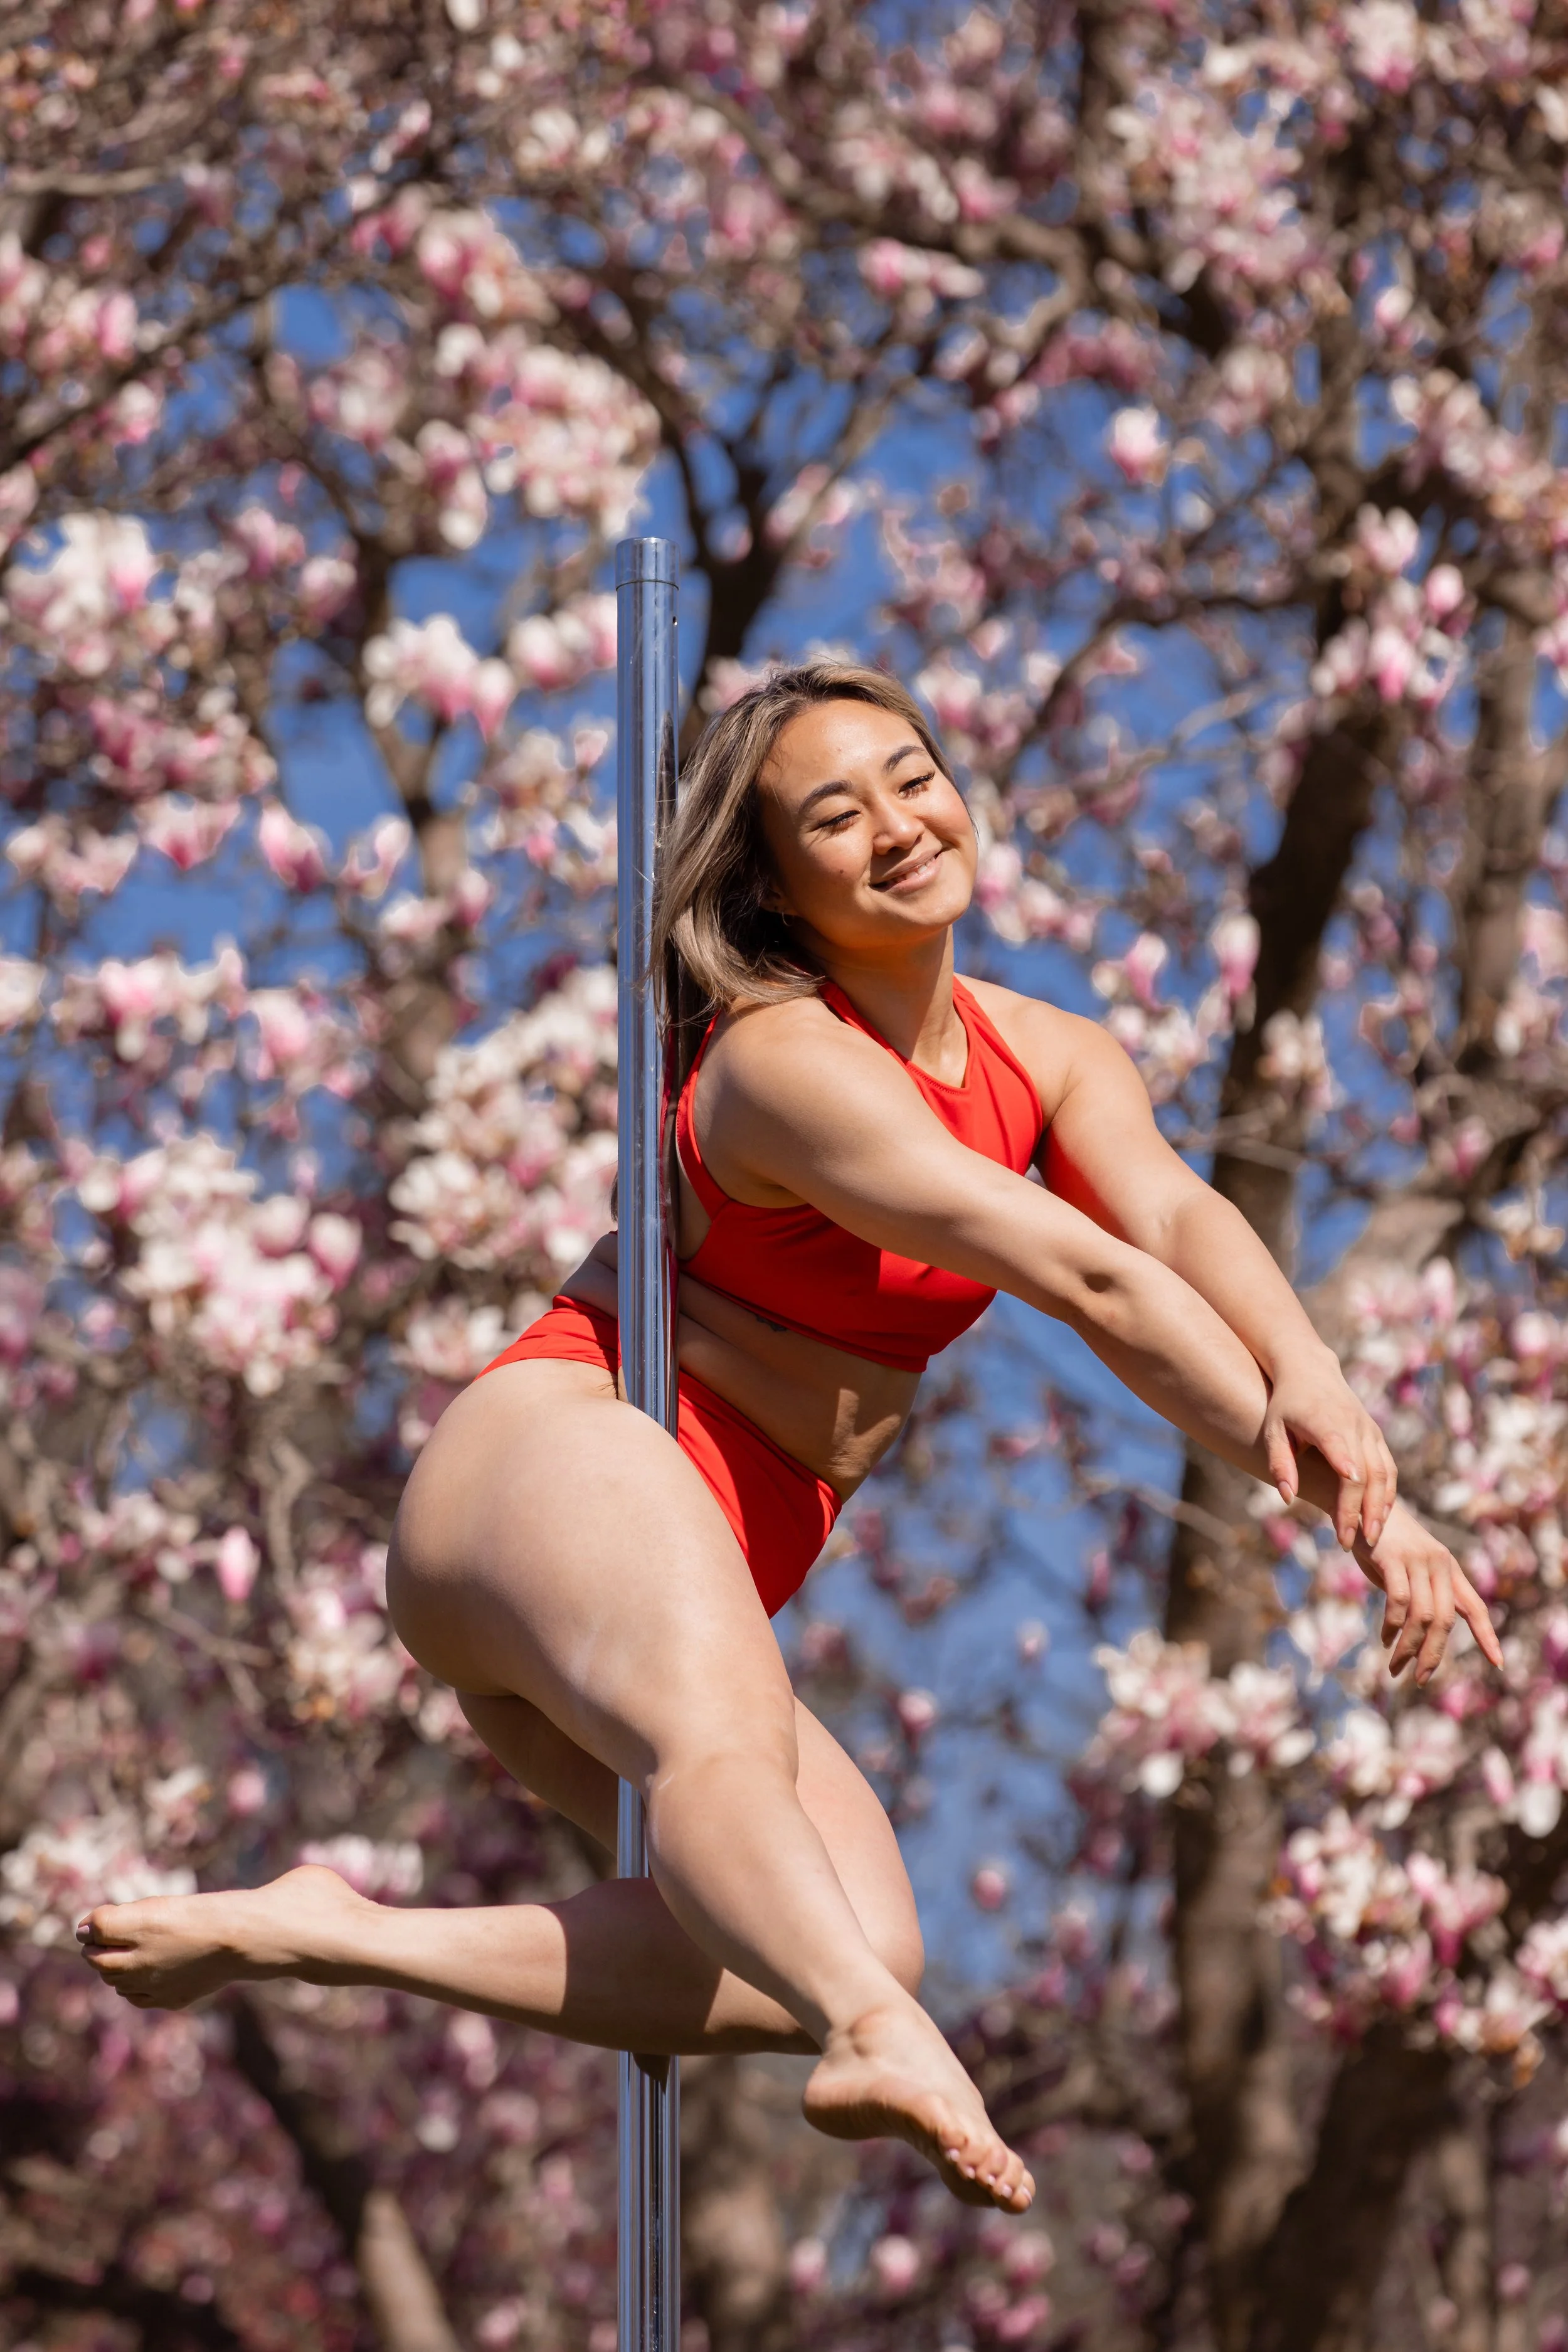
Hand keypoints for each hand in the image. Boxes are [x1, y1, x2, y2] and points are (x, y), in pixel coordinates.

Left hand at [1263, 1345, 1397, 1551]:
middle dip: (1363, 1513)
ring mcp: (1369, 1431)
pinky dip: (1387, 1493)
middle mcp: (1355, 1427)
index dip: (1349, 1498)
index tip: (1346, 1527)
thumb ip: (1280, 1463)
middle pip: (1368, 1476)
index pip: (1346, 1466)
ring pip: (1384, 1473)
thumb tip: (1287, 1498)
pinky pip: (1388, 1468)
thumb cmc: (1286, 1405)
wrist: (1311, 1372)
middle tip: (1356, 1543)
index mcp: (1328, 1425)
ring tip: (1372, 1537)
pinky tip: (1380, 1516)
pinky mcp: (1376, 1435)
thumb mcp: (1273, 1430)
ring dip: (1380, 1507)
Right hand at [1353, 1502, 1503, 1684]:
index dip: (1488, 1636)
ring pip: (1422, 1615)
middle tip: (1420, 1678)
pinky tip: (1384, 1638)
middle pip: (1446, 1619)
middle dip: (1434, 1654)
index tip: (1498, 1663)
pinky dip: (1391, 1625)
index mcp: (1449, 1569)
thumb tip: (1423, 1633)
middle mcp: (1439, 1564)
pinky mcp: (1392, 1558)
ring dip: (1408, 1647)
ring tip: (1396, 1666)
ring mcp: (1417, 1560)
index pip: (1475, 1606)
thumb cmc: (1384, 1542)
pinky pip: (1398, 1601)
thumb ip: (1422, 1594)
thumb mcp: (1410, 1569)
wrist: (1360, 1502)